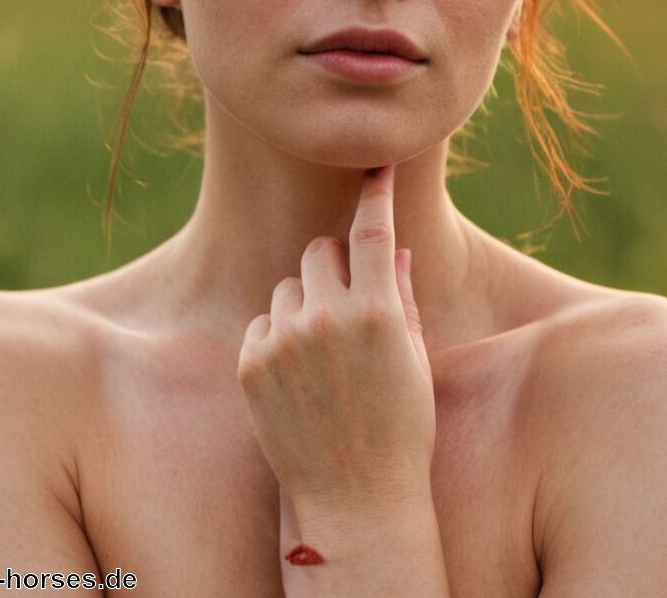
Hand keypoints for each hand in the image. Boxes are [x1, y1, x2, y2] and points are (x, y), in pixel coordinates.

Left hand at [237, 164, 434, 509]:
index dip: (376, 193)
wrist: (355, 499)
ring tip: (322, 357)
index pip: (374, 231)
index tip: (375, 166)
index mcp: (378, 311)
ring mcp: (285, 339)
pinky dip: (278, 337)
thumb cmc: (400, 428)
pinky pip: (264, 323)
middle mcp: (329, 317)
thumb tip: (396, 251)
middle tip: (346, 304)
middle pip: (320, 250)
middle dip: (333, 266)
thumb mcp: (414, 360)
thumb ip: (401, 297)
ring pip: (288, 286)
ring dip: (303, 304)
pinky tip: (297, 380)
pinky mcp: (252, 363)